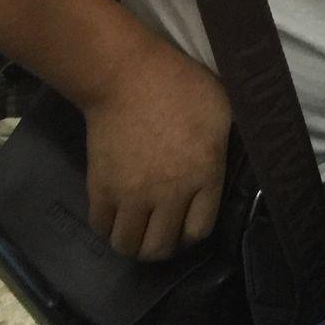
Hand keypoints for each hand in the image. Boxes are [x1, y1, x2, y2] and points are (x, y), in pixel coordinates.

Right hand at [82, 37, 231, 259]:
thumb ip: (224, 148)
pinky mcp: (100, 189)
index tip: (188, 227)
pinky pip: (101, 228)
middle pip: (161, 247)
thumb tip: (224, 168)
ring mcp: (132, 195)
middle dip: (164, 248)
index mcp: (205, 174)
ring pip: (129, 246)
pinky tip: (117, 218)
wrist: (128, 77)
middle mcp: (169, 193)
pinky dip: (108, 229)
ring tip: (138, 231)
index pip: (199, 230)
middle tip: (162, 234)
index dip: (193, 235)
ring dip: (134, 244)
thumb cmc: (183, 86)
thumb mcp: (223, 113)